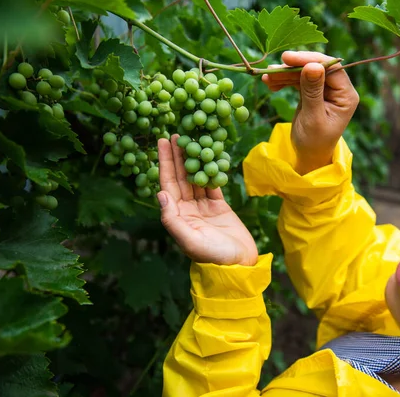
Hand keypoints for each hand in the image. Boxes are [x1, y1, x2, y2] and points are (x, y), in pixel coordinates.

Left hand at [156, 135, 258, 266]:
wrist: (239, 266)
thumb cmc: (213, 257)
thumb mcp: (189, 240)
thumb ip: (173, 219)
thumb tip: (160, 194)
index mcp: (177, 216)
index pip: (168, 184)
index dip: (165, 163)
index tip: (163, 143)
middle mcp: (187, 209)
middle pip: (180, 177)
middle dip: (177, 156)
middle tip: (175, 133)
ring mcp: (203, 207)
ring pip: (196, 178)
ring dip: (192, 159)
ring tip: (191, 139)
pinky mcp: (219, 207)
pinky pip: (213, 184)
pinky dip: (211, 170)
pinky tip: (209, 155)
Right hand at [262, 51, 359, 174]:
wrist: (308, 155)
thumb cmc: (314, 142)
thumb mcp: (313, 117)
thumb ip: (312, 92)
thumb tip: (313, 65)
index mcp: (346, 95)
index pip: (331, 68)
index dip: (310, 60)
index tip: (288, 59)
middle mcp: (338, 89)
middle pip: (316, 67)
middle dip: (294, 67)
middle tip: (272, 69)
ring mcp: (324, 89)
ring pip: (304, 72)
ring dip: (285, 74)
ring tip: (266, 78)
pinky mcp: (312, 92)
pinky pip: (297, 80)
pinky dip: (284, 81)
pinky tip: (270, 83)